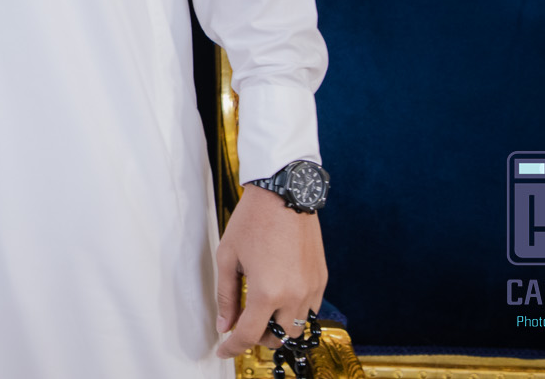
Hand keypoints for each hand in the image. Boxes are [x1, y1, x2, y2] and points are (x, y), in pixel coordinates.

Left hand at [215, 185, 326, 357]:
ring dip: (278, 326)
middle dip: (258, 337)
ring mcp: (312, 289)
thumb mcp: (228, 257)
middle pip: (278, 338)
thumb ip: (226, 295)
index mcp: (267, 292)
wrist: (284, 193)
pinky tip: (279, 296)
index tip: (223, 350)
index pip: (249, 335)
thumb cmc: (252, 221)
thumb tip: (224, 324)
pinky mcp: (322, 279)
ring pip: (296, 327)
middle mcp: (294, 296)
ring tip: (261, 309)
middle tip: (242, 323)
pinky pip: (310, 309)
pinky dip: (293, 311)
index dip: (233, 348)